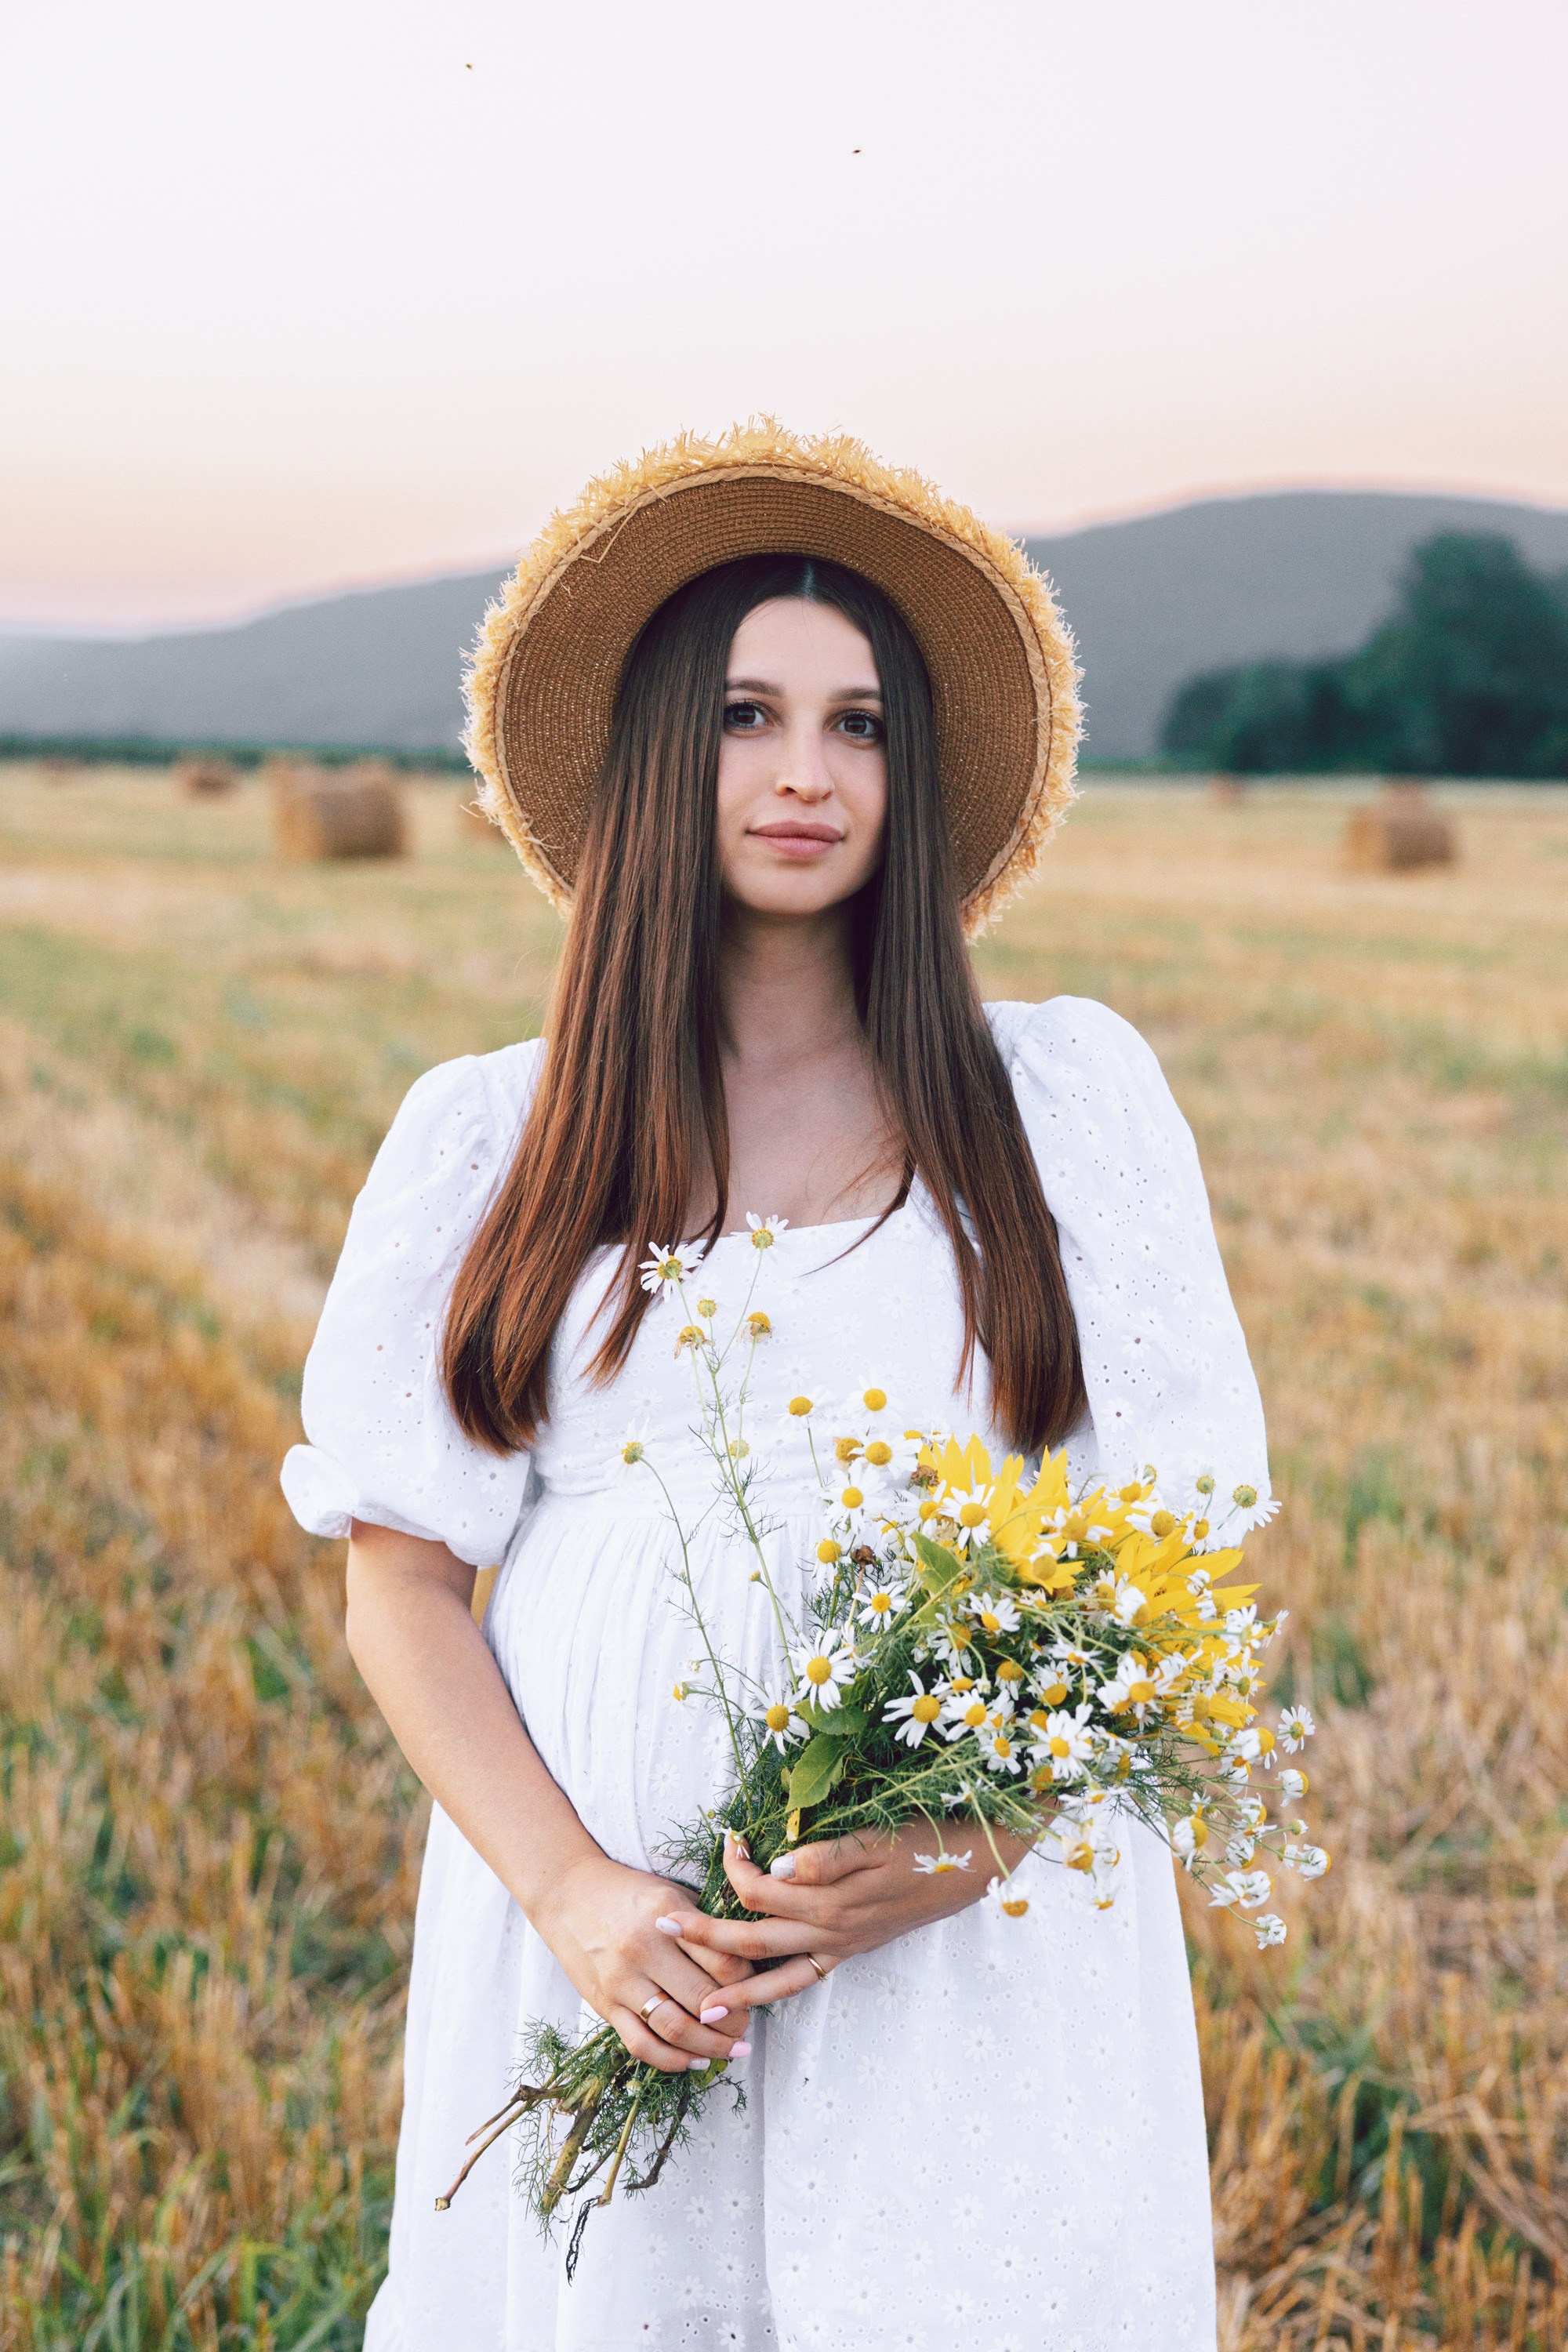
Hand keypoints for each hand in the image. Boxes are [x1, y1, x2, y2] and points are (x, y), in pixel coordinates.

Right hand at [530, 1850, 755, 2074]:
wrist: (567, 1893)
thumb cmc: (628, 1892)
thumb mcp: (670, 1894)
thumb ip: (703, 1926)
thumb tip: (747, 1960)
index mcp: (667, 1917)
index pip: (723, 1962)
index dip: (748, 1983)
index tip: (755, 1989)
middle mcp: (644, 1950)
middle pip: (704, 2000)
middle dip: (735, 2022)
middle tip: (748, 2027)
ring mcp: (621, 1981)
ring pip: (675, 2029)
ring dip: (710, 2047)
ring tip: (731, 2050)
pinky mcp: (604, 2005)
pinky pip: (641, 2044)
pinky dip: (672, 2060)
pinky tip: (694, 2061)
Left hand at [661, 1822, 1035, 2018]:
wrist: (973, 1868)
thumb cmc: (923, 1844)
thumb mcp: (876, 1840)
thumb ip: (825, 1858)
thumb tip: (775, 1870)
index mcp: (828, 1899)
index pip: (759, 1891)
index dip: (734, 1867)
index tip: (724, 1838)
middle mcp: (828, 1931)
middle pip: (752, 1940)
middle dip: (704, 1938)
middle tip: (659, 1929)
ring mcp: (839, 1947)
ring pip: (775, 1974)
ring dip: (734, 1989)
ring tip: (697, 2009)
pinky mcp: (851, 1951)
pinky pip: (804, 1981)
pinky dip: (776, 1994)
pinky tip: (755, 2001)